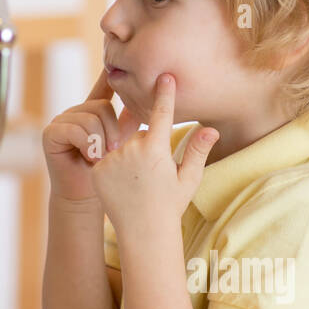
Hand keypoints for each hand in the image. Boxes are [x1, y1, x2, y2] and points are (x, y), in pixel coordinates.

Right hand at [42, 67, 139, 203]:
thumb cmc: (105, 172)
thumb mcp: (122, 143)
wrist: (85, 195)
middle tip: (112, 152)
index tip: (114, 60)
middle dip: (112, 132)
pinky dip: (86, 145)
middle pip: (101, 107)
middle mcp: (76, 112)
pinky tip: (88, 157)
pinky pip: (75, 130)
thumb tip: (146, 100)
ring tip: (100, 158)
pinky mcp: (51, 132)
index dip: (108, 73)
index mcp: (93, 112)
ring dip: (100, 142)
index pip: (102, 87)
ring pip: (90, 119)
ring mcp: (61, 120)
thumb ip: (129, 121)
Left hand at [89, 73, 218, 238]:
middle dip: (149, 146)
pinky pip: (107, 156)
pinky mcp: (96, 168)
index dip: (164, 93)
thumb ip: (197, 150)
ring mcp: (111, 159)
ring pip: (124, 145)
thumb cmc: (170, 206)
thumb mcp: (187, 179)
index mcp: (156, 149)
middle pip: (141, 134)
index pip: (161, 114)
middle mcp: (131, 150)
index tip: (164, 75)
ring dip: (130, 156)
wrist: (142, 233)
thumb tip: (212, 128)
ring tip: (138, 182)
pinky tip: (122, 185)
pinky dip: (114, 165)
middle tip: (154, 175)